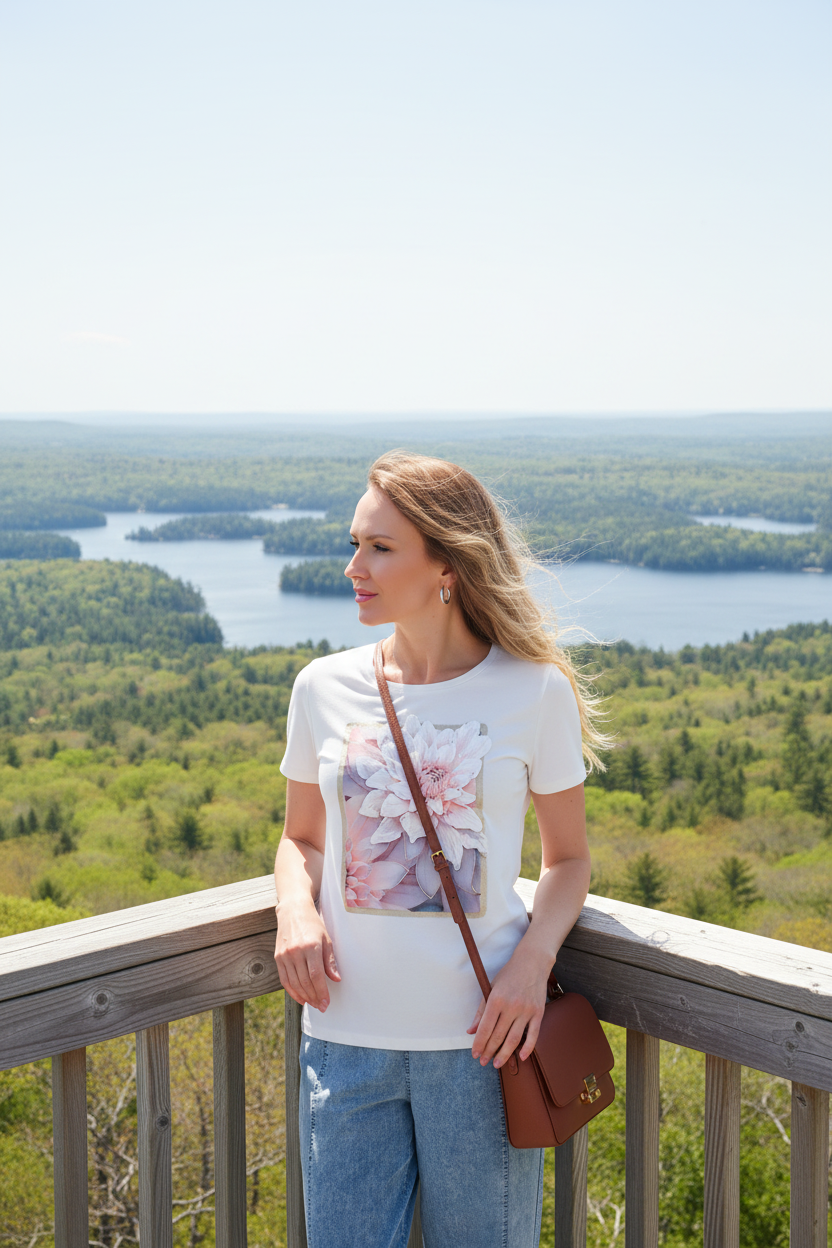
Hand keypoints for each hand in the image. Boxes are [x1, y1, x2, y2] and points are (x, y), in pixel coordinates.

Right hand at [274, 898, 340, 1011]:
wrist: (293, 911)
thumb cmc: (313, 924)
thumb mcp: (326, 938)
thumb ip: (330, 960)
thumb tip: (336, 979)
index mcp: (310, 946)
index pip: (316, 975)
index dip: (321, 991)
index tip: (326, 1002)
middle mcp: (296, 951)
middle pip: (305, 982)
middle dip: (314, 997)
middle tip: (321, 1007)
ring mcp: (285, 955)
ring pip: (294, 983)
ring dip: (304, 996)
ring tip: (313, 1003)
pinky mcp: (278, 957)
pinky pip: (284, 979)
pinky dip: (292, 991)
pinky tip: (300, 997)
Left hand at [467, 946, 549, 1068]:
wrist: (532, 963)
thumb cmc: (508, 975)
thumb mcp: (490, 988)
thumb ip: (480, 1011)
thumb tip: (471, 1031)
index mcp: (496, 999)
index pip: (485, 1027)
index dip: (479, 1043)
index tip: (475, 1054)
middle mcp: (511, 1005)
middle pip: (498, 1036)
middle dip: (489, 1051)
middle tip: (483, 1062)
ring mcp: (526, 1010)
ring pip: (514, 1039)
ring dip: (504, 1054)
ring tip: (497, 1063)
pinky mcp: (539, 1013)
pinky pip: (533, 1034)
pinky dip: (528, 1048)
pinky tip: (521, 1057)